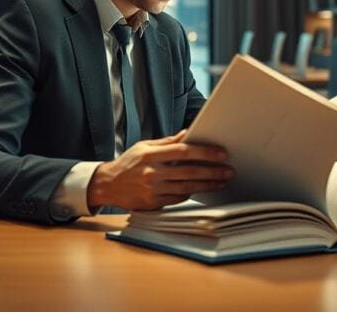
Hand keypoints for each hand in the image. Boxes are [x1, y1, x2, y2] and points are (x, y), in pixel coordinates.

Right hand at [87, 130, 233, 210]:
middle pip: (189, 172)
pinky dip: (191, 193)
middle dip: (212, 171)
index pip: (184, 151)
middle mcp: (152, 172)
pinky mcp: (153, 203)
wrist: (107, 185)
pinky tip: (201, 189)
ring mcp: (153, 189)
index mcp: (151, 155)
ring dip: (208, 185)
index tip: (221, 154)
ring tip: (221, 181)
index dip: (205, 152)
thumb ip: (167, 142)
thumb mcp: (145, 147)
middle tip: (228, 170)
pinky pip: (178, 198)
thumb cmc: (128, 163)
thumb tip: (188, 133)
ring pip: (187, 187)